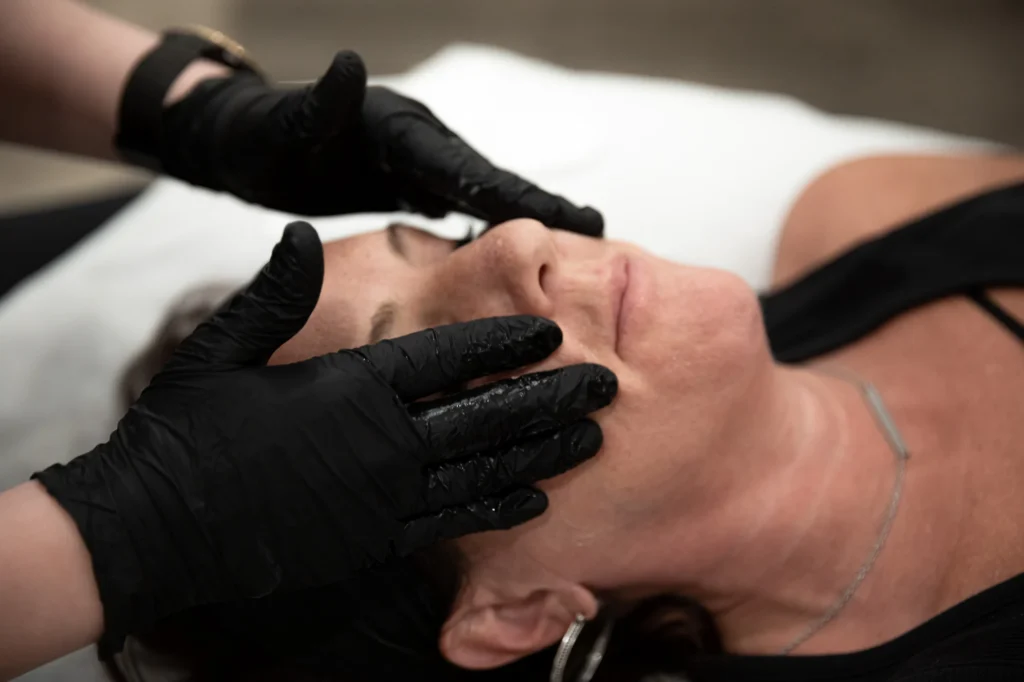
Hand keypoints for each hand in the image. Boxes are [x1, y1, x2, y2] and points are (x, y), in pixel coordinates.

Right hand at [33, 222, 615, 650]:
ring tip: (591, 436)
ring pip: (483, 468)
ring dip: (542, 451)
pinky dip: (497, 508)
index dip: (505, 340)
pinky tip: (535, 499)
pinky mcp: (374, 539)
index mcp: (350, 385)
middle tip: (605, 383)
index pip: (448, 355)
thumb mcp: (222, 349)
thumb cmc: (186, 431)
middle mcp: (380, 440)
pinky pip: (451, 522)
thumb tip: (299, 235)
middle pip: (487, 411)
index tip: (552, 331)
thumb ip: (274, 294)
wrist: (154, 525)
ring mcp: (382, 495)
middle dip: (551, 395)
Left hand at [156, 51, 603, 235]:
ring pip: (480, 193)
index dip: (520, 196)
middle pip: (490, 180)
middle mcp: (417, 143)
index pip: (469, 170)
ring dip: (524, 216)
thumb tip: (347, 62)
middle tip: (600, 233)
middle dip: (542, 206)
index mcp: (400, 131)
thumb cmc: (258, 138)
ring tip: (574, 242)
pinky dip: (488, 223)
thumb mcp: (283, 125)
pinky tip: (508, 245)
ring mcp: (414, 162)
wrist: (241, 140)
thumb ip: (320, 103)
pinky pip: (457, 205)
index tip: (572, 219)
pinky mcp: (404, 182)